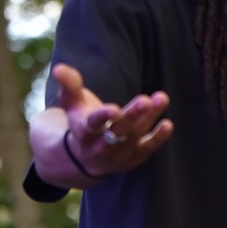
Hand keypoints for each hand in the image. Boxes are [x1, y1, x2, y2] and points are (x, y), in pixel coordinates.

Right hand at [54, 63, 173, 176]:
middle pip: (117, 132)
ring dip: (148, 119)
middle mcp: (100, 146)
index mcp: (83, 132)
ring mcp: (118, 154)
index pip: (92, 125)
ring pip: (134, 136)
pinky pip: (147, 149)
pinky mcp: (133, 158)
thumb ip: (70, 85)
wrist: (86, 157)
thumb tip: (59, 69)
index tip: (114, 109)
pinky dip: (158, 138)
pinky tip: (168, 124)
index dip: (103, 118)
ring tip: (161, 98)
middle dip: (131, 117)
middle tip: (145, 100)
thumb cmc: (82, 121)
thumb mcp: (73, 103)